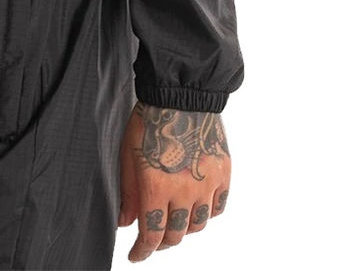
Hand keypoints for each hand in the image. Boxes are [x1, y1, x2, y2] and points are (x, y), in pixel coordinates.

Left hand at [119, 100, 229, 261]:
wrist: (180, 94)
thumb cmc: (149, 120)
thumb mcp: (128, 153)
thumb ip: (128, 191)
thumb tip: (125, 222)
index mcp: (157, 187)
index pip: (152, 235)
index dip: (143, 251)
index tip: (137, 255)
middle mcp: (185, 191)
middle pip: (176, 234)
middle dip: (162, 241)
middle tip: (153, 238)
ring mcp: (207, 183)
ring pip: (198, 224)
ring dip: (184, 228)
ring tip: (174, 221)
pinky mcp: (222, 173)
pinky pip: (218, 206)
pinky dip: (207, 213)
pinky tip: (196, 206)